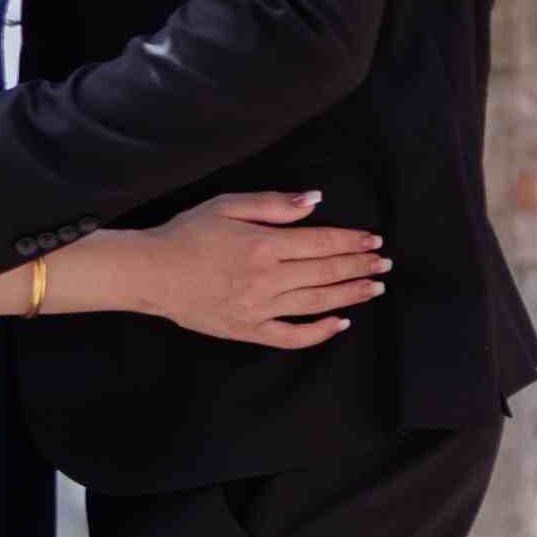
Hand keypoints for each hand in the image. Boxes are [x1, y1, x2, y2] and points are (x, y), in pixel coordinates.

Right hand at [93, 188, 390, 351]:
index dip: (352, 241)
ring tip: (374, 289)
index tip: (374, 241)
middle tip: (384, 264)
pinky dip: (318, 332)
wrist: (152, 272)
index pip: (322, 242)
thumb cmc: (188, 233)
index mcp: (265, 245)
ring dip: (350, 295)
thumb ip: (274, 203)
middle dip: (359, 267)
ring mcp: (260, 309)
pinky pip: (291, 336)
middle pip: (326, 272)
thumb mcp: (228, 204)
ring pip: (317, 303)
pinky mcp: (248, 330)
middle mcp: (268, 279)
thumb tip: (315, 200)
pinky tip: (339, 324)